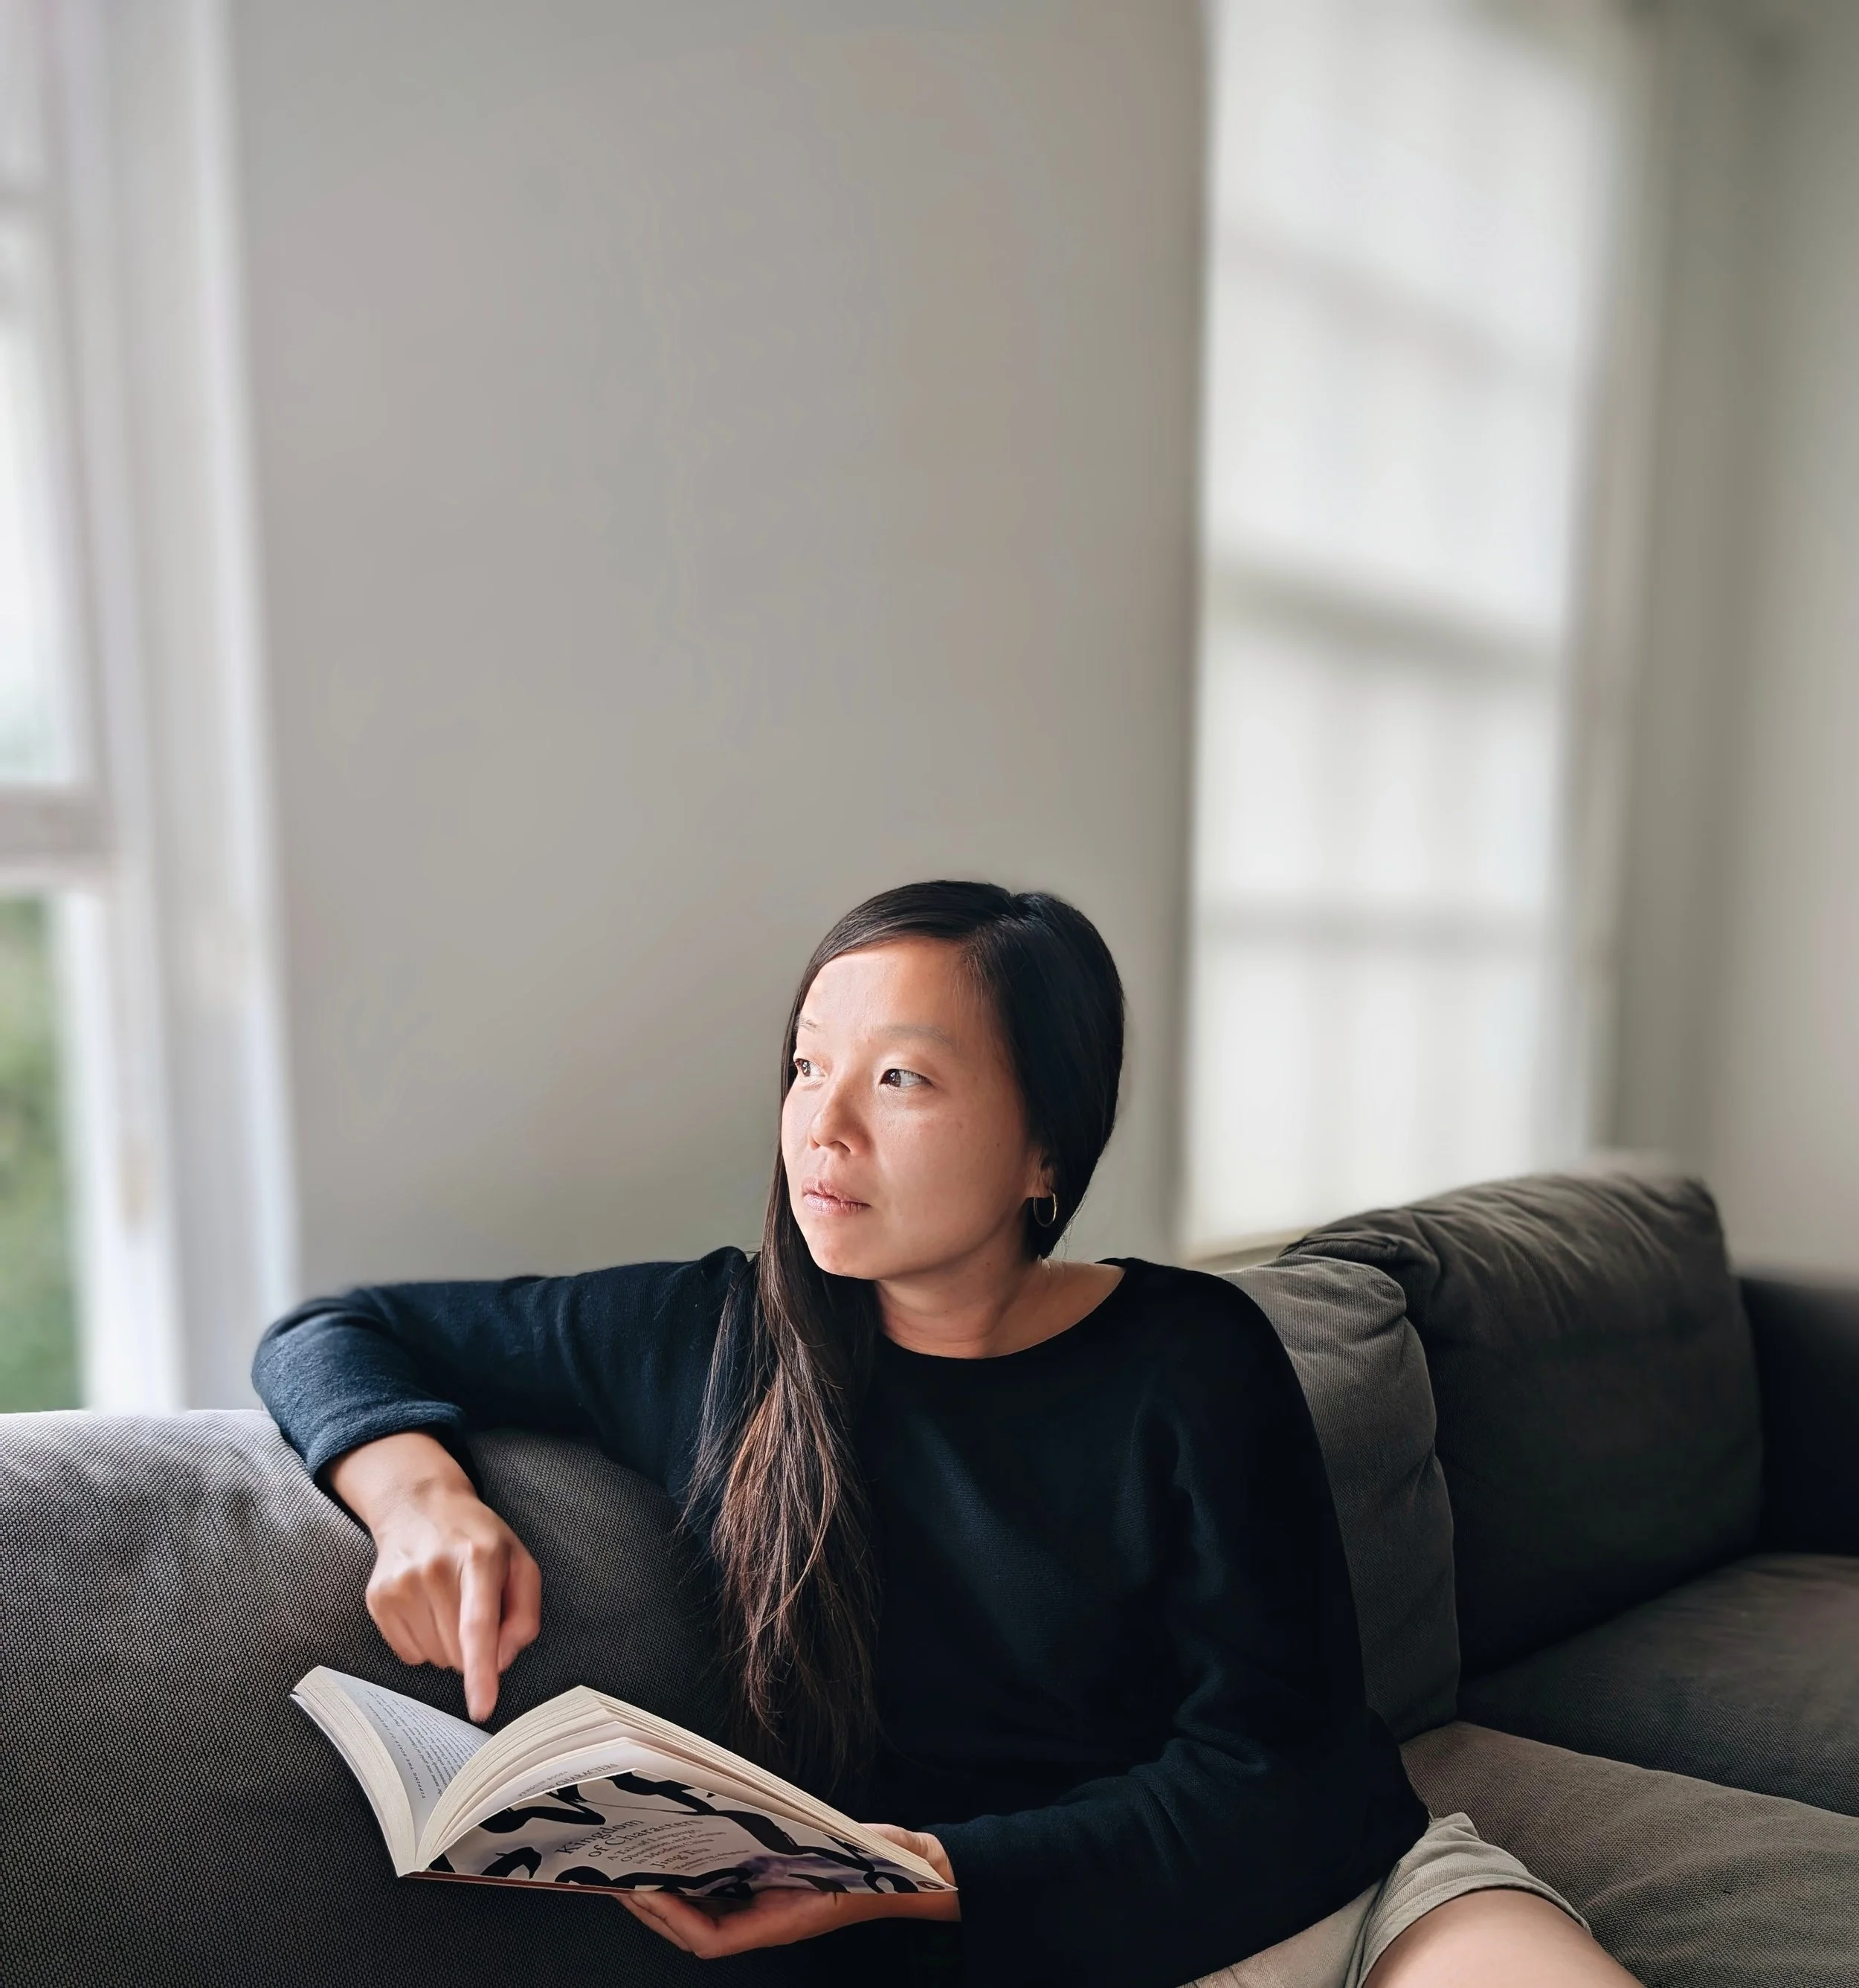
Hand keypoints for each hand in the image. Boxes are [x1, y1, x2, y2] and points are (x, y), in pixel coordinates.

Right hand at [330, 1430, 541, 1721]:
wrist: (420, 1507)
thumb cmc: (478, 1539)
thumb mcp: (519, 1562)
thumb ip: (525, 1614)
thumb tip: (501, 1661)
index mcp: (480, 1557)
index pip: (478, 1625)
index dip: (481, 1671)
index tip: (482, 1707)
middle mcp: (436, 1570)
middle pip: (458, 1652)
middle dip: (474, 1647)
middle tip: (473, 1607)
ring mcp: (401, 1584)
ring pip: (435, 1658)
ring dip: (448, 1645)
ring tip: (448, 1602)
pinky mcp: (378, 1599)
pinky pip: (409, 1654)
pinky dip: (424, 1642)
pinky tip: (426, 1607)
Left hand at [617, 1826, 957, 1956]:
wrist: (914, 1877)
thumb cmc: (886, 1866)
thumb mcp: (858, 1856)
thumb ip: (828, 1851)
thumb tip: (790, 1837)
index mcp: (783, 1923)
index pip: (713, 1940)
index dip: (674, 1920)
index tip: (645, 1890)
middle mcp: (769, 1923)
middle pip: (697, 1931)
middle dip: (654, 1910)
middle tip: (620, 1878)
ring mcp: (770, 1910)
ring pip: (704, 1918)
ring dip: (668, 1900)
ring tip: (639, 1867)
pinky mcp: (773, 1893)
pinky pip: (722, 1898)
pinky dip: (695, 1884)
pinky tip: (682, 1858)